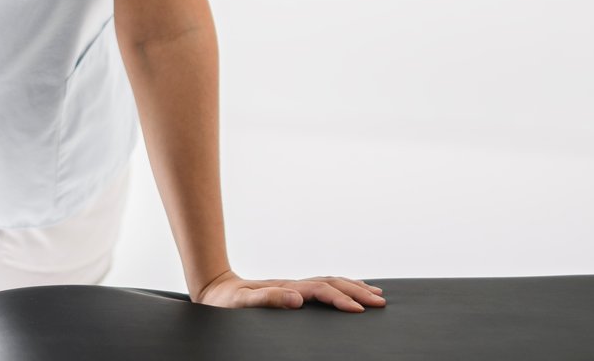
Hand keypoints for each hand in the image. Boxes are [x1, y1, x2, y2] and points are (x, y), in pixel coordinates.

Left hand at [192, 269, 385, 312]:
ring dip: (353, 287)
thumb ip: (267, 299)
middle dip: (357, 292)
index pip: (321, 291)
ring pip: (330, 282)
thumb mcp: (241, 303)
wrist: (213, 290)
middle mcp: (294, 285)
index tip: (359, 310)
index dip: (341, 299)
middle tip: (380, 302)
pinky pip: (322, 287)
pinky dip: (340, 288)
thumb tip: (298, 299)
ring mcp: (294, 287)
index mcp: (286, 288)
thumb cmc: (225, 302)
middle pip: (332, 283)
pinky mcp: (292, 292)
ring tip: (375, 294)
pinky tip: (348, 292)